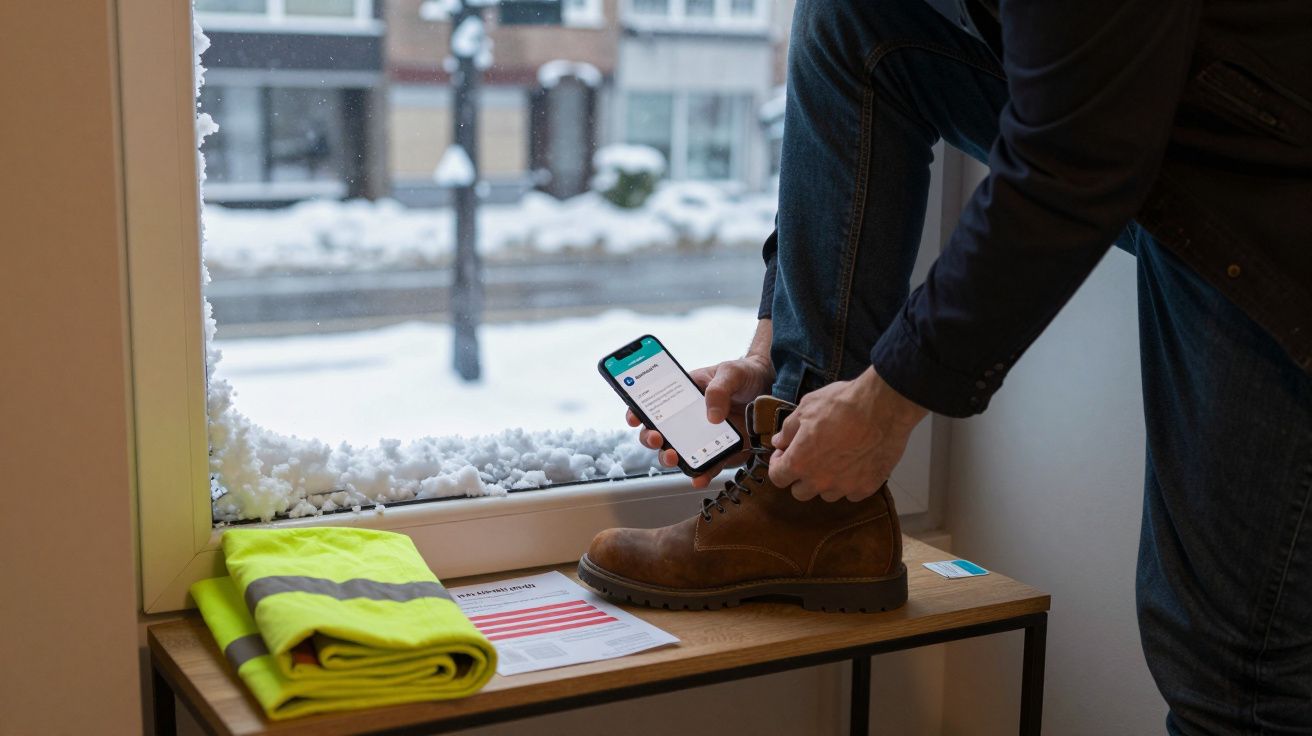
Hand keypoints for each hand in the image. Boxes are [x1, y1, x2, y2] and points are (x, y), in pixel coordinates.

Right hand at [628, 353, 773, 488]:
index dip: (637, 411)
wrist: (773, 389)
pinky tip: (699, 478)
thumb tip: (712, 417)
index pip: (652, 404)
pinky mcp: (720, 452)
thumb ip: (719, 388)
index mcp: (682, 394)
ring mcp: (702, 438)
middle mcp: (686, 419)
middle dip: (650, 438)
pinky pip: (707, 467)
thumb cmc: (745, 374)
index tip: (633, 418)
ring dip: (669, 458)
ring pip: (676, 453)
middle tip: (657, 438)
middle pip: (657, 433)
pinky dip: (701, 474)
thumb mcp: (732, 371)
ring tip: (674, 457)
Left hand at [767, 367, 927, 501]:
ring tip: (835, 460)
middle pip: (800, 492)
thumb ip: (788, 430)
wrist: (883, 406)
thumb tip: (779, 442)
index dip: (778, 464)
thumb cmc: (842, 403)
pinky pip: (852, 493)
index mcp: (799, 462)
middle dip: (800, 476)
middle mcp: (819, 481)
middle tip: (809, 457)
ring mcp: (845, 487)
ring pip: (827, 494)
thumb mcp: (807, 407)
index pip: (777, 478)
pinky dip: (850, 483)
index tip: (785, 453)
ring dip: (825, 481)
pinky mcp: (867, 487)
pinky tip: (855, 464)